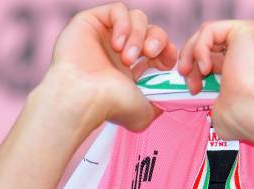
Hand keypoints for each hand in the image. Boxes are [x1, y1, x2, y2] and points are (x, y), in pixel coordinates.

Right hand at [41, 2, 176, 137]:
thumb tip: (168, 100)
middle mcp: (121, 51)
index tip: (166, 64)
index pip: (161, 50)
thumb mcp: (145, 113)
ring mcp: (106, 35)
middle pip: (153, 30)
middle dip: (157, 40)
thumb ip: (160, 104)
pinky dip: (124, 24)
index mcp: (134, 70)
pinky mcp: (92, 21)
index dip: (168, 52)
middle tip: (149, 54)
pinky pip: (118, 9)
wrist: (84, 98)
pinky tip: (117, 44)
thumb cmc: (110, 106)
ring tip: (126, 56)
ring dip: (138, 35)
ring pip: (138, 18)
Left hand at [178, 20, 253, 148]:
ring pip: (208, 36)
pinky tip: (204, 67)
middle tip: (190, 84)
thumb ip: (215, 102)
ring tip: (189, 73)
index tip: (192, 90)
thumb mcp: (221, 110)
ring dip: (191, 55)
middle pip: (210, 47)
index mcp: (248, 72)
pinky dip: (199, 48)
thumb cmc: (244, 118)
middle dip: (192, 64)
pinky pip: (210, 30)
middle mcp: (252, 54)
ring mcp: (251, 41)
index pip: (216, 61)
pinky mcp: (246, 30)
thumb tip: (213, 108)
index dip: (197, 73)